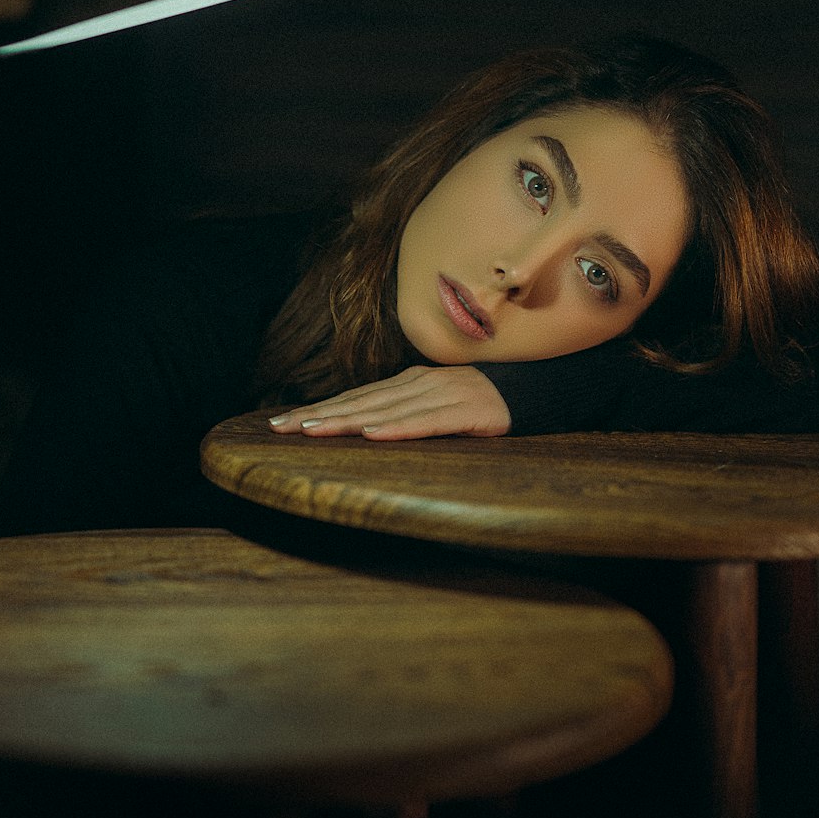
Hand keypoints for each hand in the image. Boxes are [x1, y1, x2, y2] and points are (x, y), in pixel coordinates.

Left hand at [267, 365, 510, 439]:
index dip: (319, 409)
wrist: (538, 390)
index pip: (355, 398)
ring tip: (313, 431)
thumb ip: (405, 412)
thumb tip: (363, 429)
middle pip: (361, 402)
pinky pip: (428, 422)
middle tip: (280, 428)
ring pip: (385, 410)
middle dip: (318, 415)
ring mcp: (443, 395)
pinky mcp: (468, 412)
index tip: (281, 423)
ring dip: (346, 420)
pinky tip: (373, 434)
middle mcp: (419, 384)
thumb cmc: (482, 404)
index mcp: (409, 383)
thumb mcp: (437, 406)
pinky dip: (399, 428)